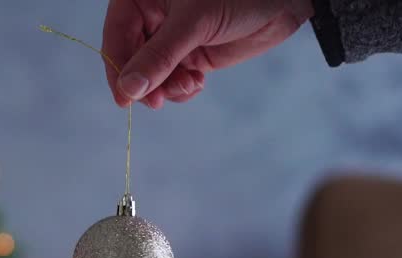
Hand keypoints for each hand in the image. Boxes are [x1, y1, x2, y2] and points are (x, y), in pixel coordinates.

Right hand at [102, 0, 313, 107]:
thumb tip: (128, 89)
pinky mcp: (191, 55)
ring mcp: (172, 37)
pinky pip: (173, 80)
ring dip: (165, 88)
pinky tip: (196, 84)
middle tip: (157, 102)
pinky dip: (180, 89)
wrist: (284, 0)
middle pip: (132, 59)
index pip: (116, 35)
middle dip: (146, 82)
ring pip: (153, 74)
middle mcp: (154, 16)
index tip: (123, 98)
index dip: (117, 68)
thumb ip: (159, 57)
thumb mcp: (194, 22)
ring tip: (189, 86)